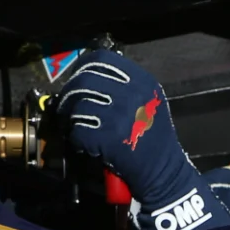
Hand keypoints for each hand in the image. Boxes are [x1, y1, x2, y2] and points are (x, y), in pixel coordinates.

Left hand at [54, 49, 181, 206]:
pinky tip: (87, 144)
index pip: (101, 60)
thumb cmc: (153, 135)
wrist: (162, 169)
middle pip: (84, 80)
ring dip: (72, 118)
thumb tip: (87, 75)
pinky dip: (77, 139)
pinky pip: (78, 131)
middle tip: (67, 106)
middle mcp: (132, 94)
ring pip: (78, 106)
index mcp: (142, 81)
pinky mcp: (108, 138)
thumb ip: (125, 85)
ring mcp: (120, 116)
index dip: (82, 68)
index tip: (76, 78)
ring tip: (79, 126)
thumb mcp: (149, 100)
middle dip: (70, 94)